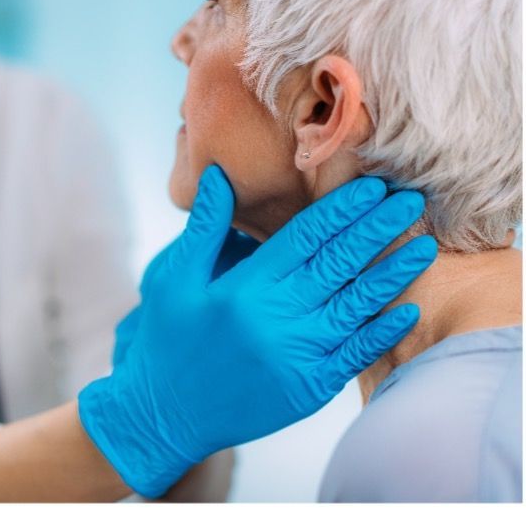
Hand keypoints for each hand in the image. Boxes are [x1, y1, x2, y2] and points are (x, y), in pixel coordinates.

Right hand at [79, 166, 436, 497]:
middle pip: (338, 263)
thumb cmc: (168, 338)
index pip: (305, 236)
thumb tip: (218, 176)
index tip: (372, 186)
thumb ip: (204, 227)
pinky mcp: (309, 389)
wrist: (165, 413)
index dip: (341, 209)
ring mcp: (297, 356)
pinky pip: (355, 355)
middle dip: (377, 228)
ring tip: (423, 246)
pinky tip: (406, 311)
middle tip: (410, 200)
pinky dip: (383, 333)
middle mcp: (276, 318)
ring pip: (356, 307)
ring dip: (392, 274)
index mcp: (245, 287)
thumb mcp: (173, 277)